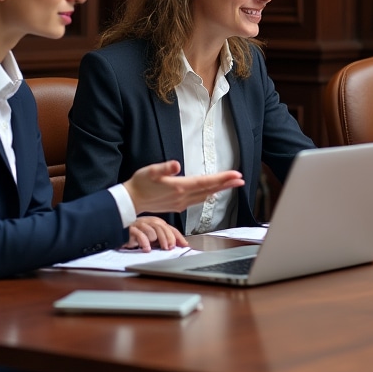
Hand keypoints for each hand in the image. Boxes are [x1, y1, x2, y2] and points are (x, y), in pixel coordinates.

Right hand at [122, 215, 188, 251]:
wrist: (119, 231)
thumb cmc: (137, 235)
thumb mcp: (153, 237)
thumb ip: (165, 239)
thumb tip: (179, 245)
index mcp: (156, 223)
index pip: (170, 228)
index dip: (178, 236)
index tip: (184, 245)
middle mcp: (149, 222)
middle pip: (162, 228)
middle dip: (168, 238)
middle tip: (170, 248)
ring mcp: (140, 225)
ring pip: (152, 231)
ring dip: (156, 240)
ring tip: (158, 248)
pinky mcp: (130, 230)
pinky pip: (139, 235)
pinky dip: (144, 242)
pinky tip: (147, 249)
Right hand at [123, 161, 244, 217]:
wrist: (131, 201)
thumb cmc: (140, 183)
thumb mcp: (150, 171)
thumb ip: (164, 168)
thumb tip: (176, 165)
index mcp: (180, 187)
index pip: (206, 182)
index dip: (222, 179)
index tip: (236, 175)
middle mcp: (183, 197)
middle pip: (209, 189)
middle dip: (226, 184)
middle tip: (241, 179)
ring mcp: (181, 202)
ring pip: (205, 195)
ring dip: (219, 189)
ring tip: (232, 184)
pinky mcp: (178, 205)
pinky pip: (197, 200)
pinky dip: (207, 195)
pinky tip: (211, 193)